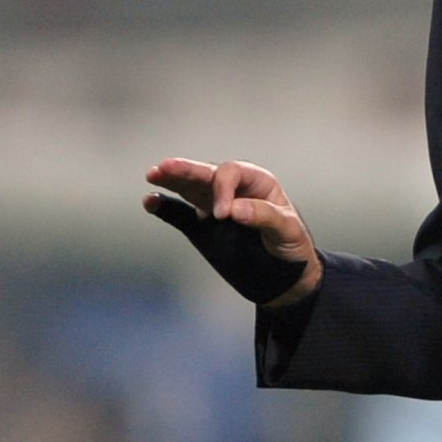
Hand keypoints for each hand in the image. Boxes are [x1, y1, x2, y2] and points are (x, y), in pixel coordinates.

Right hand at [142, 157, 322, 307]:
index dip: (222, 190)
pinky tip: (150, 201)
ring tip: (152, 175)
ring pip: (189, 187)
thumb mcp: (287, 230)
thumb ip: (263, 216)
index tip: (222, 216)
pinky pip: (179, 213)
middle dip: (185, 170)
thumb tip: (233, 210)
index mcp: (256, 182)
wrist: (284, 274)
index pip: (231, 173)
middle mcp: (232, 189)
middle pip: (205, 173)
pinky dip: (164, 207)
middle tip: (164, 168)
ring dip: (170, 180)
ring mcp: (214, 205)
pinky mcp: (202, 227)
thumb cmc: (291, 245)